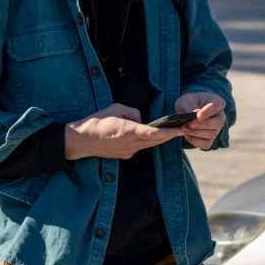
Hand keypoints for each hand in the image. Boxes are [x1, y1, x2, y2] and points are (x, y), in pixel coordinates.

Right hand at [65, 103, 183, 159]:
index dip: (169, 133)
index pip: (154, 134)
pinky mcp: (125, 155)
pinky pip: (141, 147)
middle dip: (170, 135)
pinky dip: (148, 141)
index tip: (181, 130)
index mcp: (128, 131)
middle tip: (184, 128)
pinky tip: (154, 136)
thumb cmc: (97, 122)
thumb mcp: (116, 109)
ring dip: (161, 139)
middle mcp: (130, 144)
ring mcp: (128, 152)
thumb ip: (133, 112)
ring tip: (174, 131)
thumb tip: (141, 119)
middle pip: (156, 141)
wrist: (80, 141)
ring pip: (150, 145)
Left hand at [175, 91, 226, 149]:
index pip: (216, 106)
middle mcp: (220, 116)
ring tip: (184, 128)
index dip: (207, 112)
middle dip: (202, 125)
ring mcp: (217, 129)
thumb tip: (196, 113)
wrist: (186, 111)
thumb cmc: (189, 102)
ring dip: (196, 133)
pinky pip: (206, 144)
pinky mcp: (211, 139)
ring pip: (211, 134)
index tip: (197, 116)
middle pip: (218, 123)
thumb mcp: (187, 100)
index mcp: (217, 102)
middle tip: (188, 124)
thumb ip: (191, 105)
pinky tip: (187, 135)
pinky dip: (195, 141)